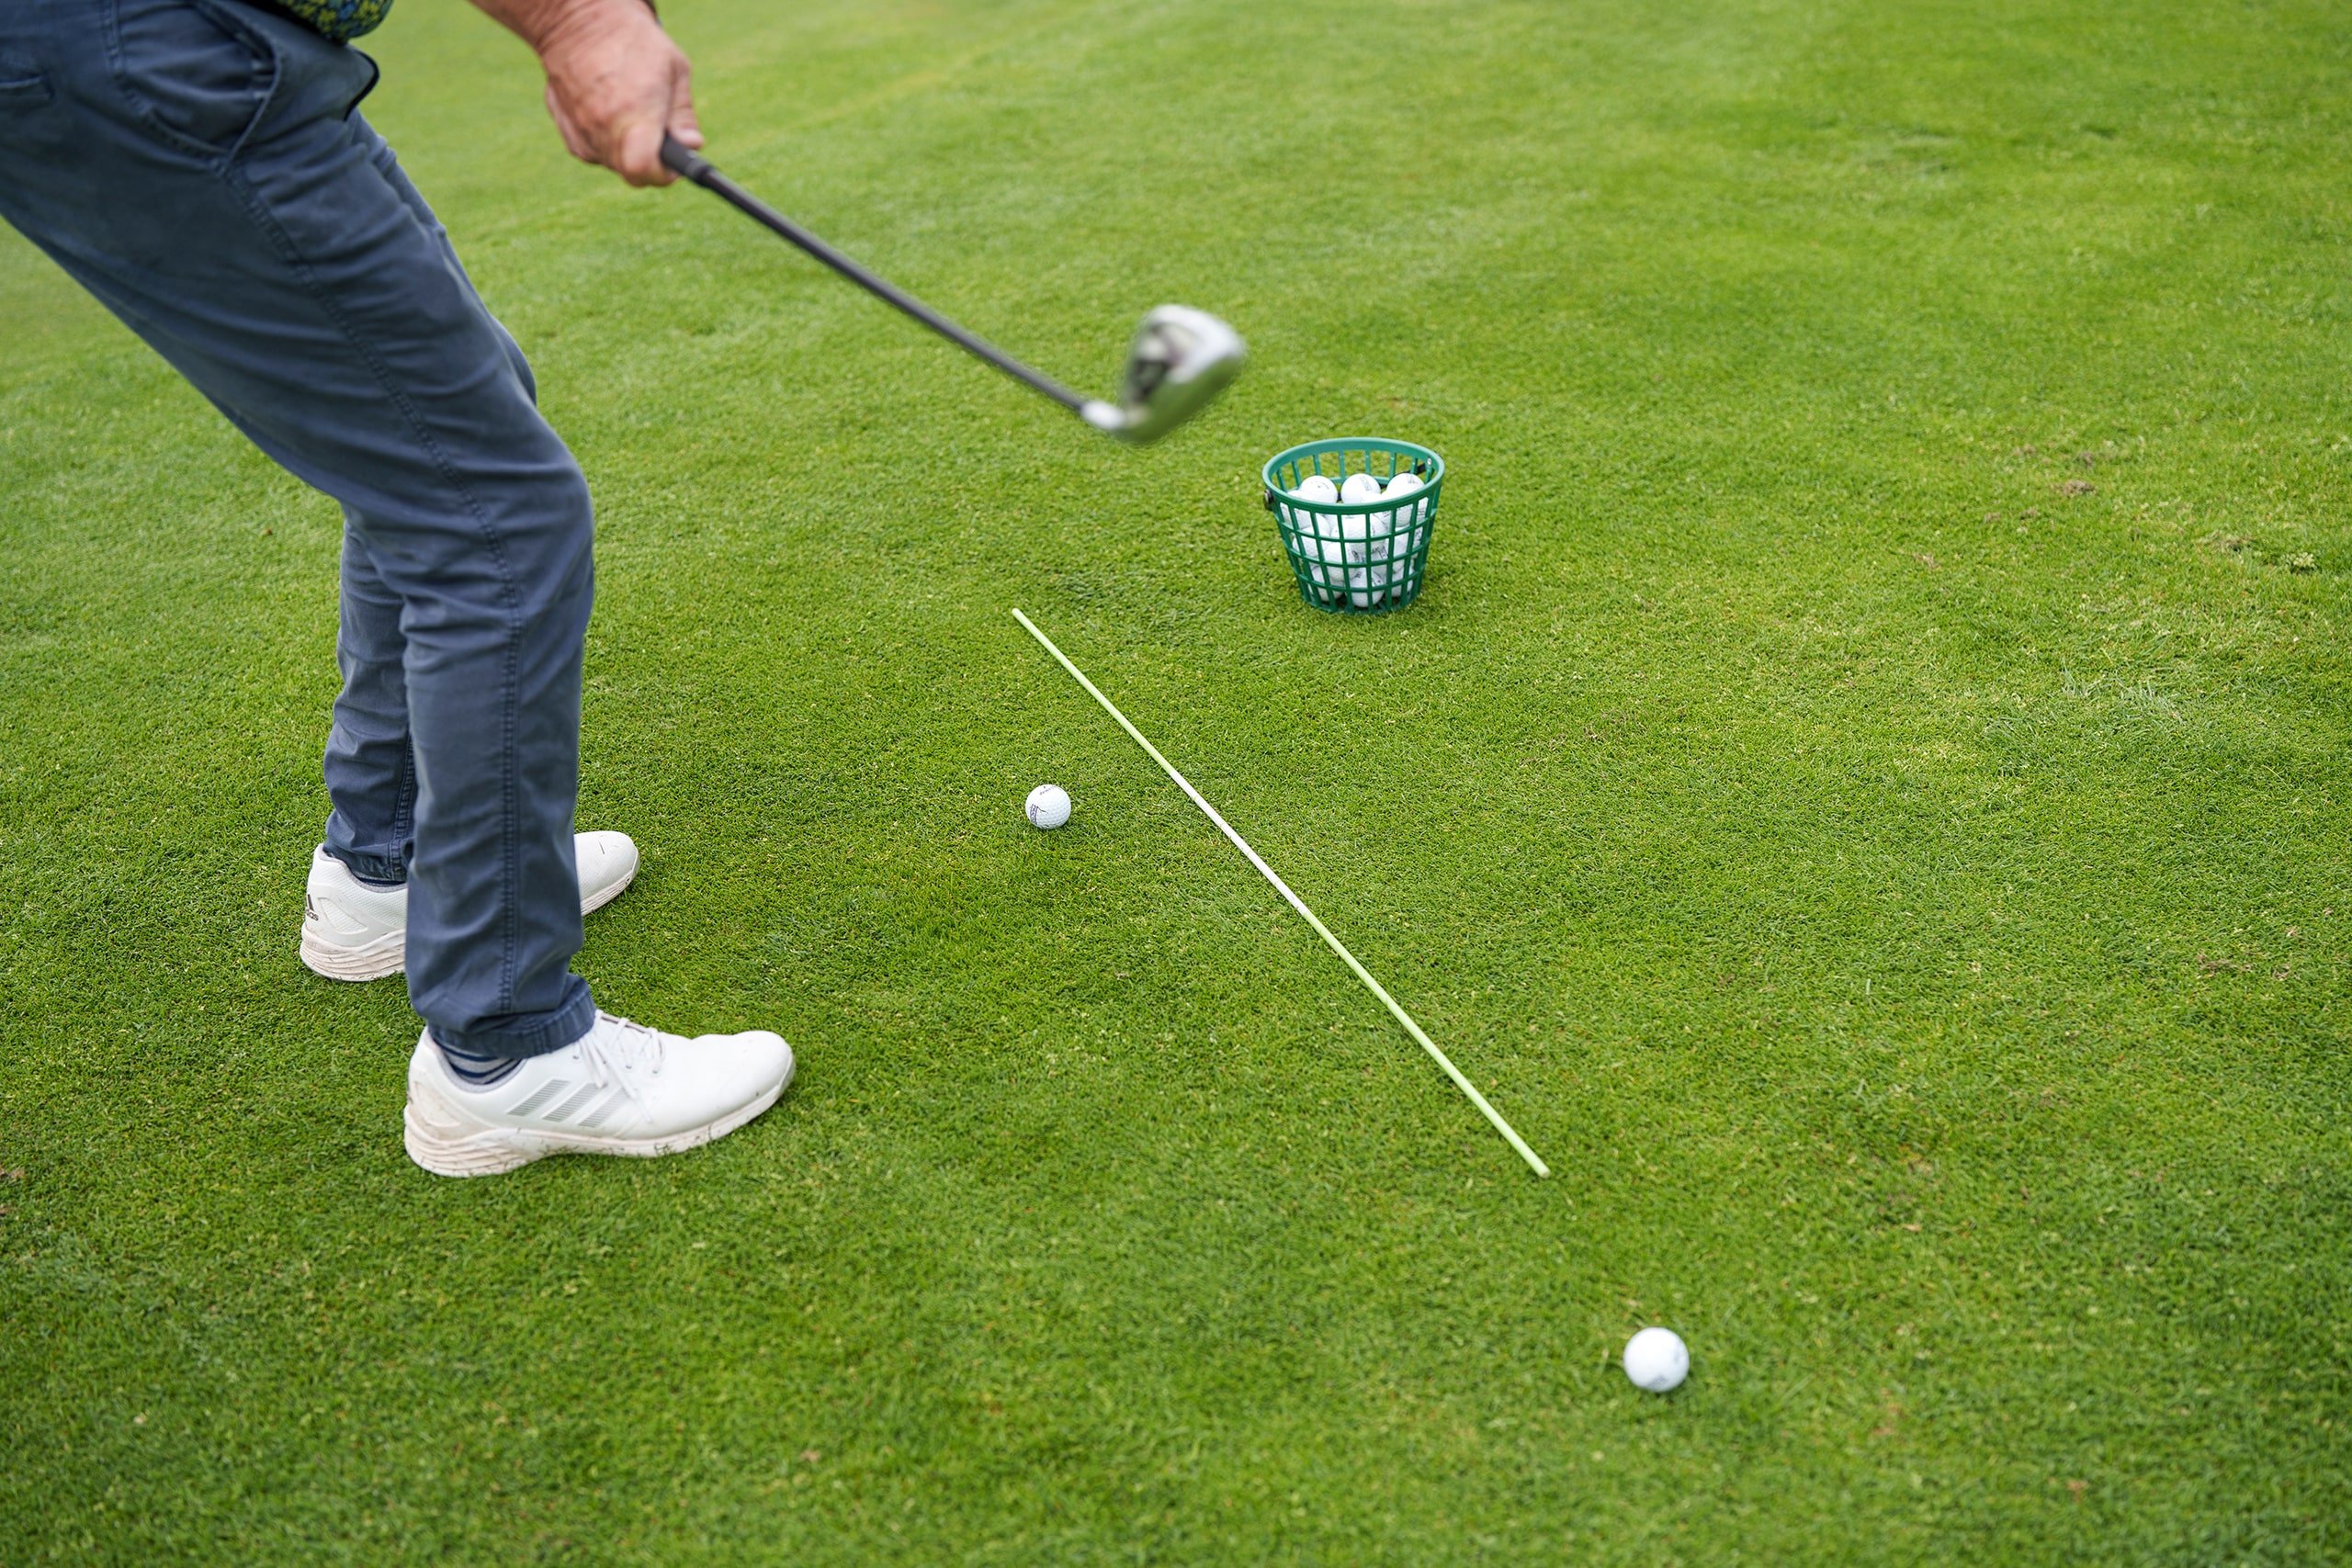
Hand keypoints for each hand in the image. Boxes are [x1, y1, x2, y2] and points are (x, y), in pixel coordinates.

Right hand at [530, 0, 699, 185]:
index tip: (673, 163)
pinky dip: (604, 141)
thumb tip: (692, 145)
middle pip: (630, 172)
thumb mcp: (674, 69)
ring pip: (611, 162)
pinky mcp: (565, 126)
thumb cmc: (633, 40)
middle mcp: (603, 125)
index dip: (663, 174)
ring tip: (630, 112)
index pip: (644, 169)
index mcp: (634, 111)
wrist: (577, 20)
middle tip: (657, 136)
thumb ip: (684, 114)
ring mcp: (580, 127)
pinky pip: (591, 150)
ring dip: (626, 150)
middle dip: (649, 163)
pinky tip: (608, 111)